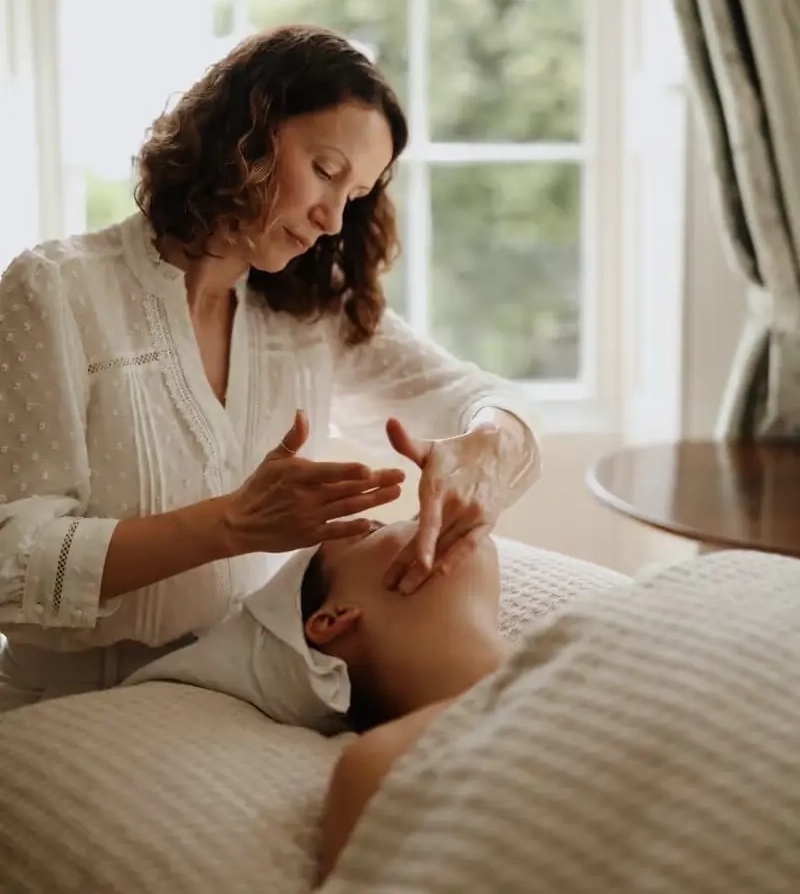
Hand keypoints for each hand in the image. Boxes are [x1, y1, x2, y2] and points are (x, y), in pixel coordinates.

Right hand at [221, 410, 404, 554]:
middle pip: (346, 489)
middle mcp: (306, 497)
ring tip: (395, 494)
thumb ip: (293, 438)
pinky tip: (371, 522)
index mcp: (298, 475)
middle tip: (400, 477)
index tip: (371, 468)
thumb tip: (302, 413)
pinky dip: (353, 528)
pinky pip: (335, 531)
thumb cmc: (259, 486)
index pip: (329, 472)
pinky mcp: (309, 536)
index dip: (349, 471)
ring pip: (347, 509)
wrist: (240, 522)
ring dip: (373, 501)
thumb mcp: (274, 458)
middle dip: (376, 483)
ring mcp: (309, 518)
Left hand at [383, 418, 506, 593]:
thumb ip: (406, 442)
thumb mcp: (430, 447)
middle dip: (411, 566)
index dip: (425, 542)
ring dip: (428, 571)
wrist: (497, 453)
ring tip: (406, 589)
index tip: (421, 563)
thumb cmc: (453, 453)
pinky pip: (469, 547)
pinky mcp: (486, 524)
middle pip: (433, 540)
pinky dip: (455, 561)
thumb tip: (389, 423)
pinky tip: (439, 577)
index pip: (431, 519)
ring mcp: (474, 516)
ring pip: (448, 548)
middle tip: (391, 587)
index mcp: (440, 486)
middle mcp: (459, 503)